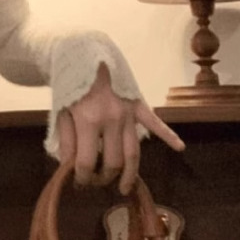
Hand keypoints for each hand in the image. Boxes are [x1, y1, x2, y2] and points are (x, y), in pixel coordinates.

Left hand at [56, 63, 184, 193]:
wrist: (83, 52)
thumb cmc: (69, 83)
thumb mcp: (60, 111)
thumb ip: (67, 140)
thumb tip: (71, 167)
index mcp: (88, 120)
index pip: (87, 162)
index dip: (81, 177)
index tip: (79, 184)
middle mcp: (112, 118)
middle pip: (114, 161)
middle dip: (104, 177)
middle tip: (97, 183)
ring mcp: (128, 111)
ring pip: (134, 151)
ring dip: (129, 172)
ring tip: (124, 188)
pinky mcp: (138, 103)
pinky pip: (155, 122)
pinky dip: (168, 135)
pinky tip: (179, 147)